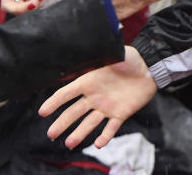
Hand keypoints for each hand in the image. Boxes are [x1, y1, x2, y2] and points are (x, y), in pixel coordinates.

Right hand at [39, 46, 156, 148]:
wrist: (149, 68)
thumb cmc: (131, 59)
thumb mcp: (115, 54)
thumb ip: (102, 56)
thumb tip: (91, 47)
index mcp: (89, 81)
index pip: (67, 93)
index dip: (54, 102)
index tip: (42, 112)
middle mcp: (95, 96)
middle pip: (74, 112)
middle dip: (62, 123)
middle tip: (51, 134)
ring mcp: (107, 106)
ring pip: (90, 123)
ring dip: (80, 133)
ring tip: (70, 143)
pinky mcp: (120, 114)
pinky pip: (111, 128)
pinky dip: (105, 136)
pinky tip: (98, 144)